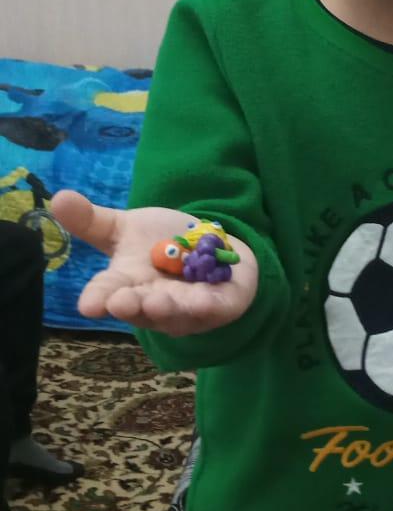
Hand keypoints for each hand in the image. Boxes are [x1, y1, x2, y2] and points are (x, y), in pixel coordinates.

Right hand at [50, 189, 257, 337]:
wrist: (213, 250)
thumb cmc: (164, 244)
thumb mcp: (126, 228)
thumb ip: (93, 220)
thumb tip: (57, 197)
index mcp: (125, 284)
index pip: (107, 293)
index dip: (97, 299)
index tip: (87, 305)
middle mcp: (151, 302)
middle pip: (138, 307)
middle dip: (129, 306)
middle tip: (118, 303)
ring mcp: (184, 310)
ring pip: (173, 313)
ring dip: (165, 308)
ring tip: (157, 302)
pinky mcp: (217, 307)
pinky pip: (211, 309)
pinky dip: (206, 306)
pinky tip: (204, 301)